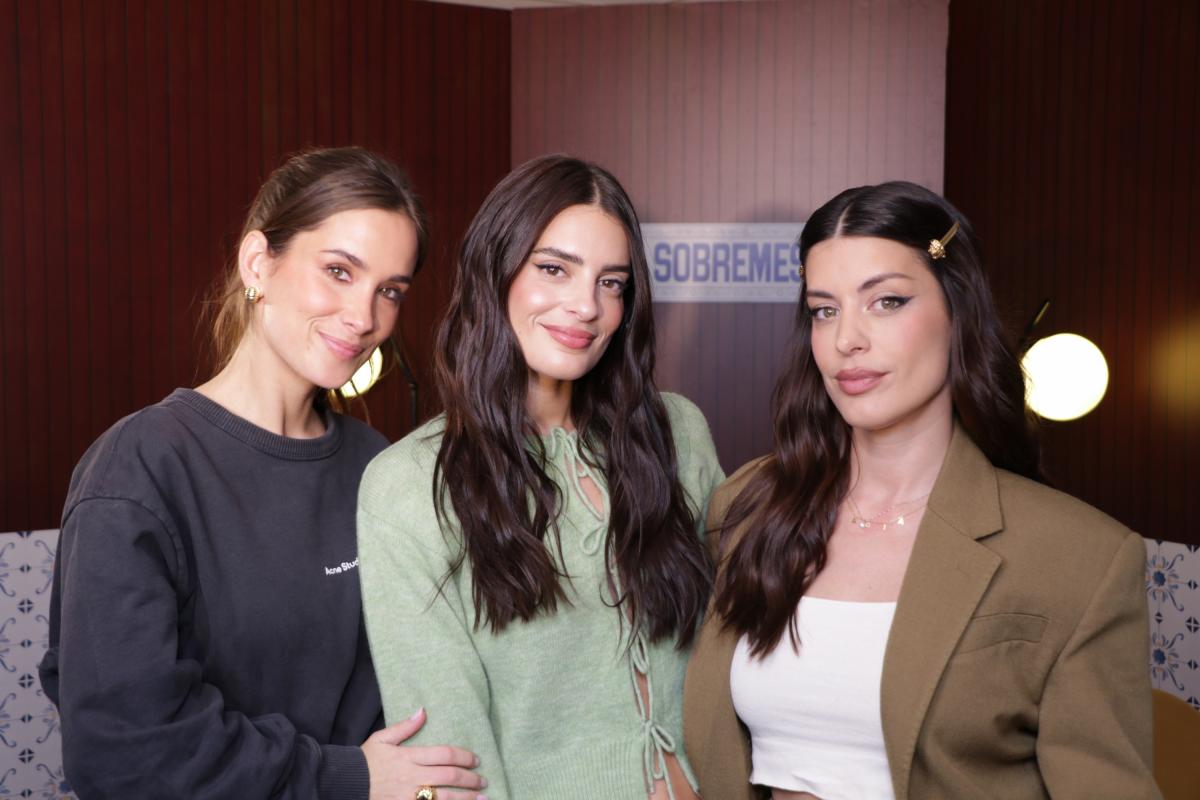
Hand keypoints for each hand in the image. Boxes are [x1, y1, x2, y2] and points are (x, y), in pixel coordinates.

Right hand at [363, 708, 487, 799]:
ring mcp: (409, 796)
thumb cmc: (365, 761)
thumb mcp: (382, 739)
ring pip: (444, 798)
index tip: (476, 760)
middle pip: (449, 776)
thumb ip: (405, 727)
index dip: (464, 756)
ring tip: (482, 799)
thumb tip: (423, 711)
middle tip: (483, 781)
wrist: (344, 784)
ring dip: (466, 799)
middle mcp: (412, 776)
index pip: (445, 754)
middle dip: (470, 779)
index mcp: (409, 756)